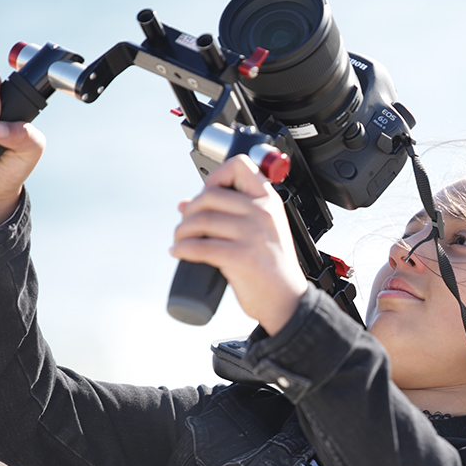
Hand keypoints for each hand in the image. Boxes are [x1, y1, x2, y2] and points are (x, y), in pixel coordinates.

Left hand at [171, 155, 308, 333]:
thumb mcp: (262, 231)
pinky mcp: (241, 257)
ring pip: (201, 220)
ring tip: (181, 241)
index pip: (239, 165)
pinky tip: (179, 252)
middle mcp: (262, 213)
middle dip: (190, 211)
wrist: (286, 300)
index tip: (207, 193)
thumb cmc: (273, 267)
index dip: (216, 176)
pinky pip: (200, 246)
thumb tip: (185, 204)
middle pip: (210, 195)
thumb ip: (231, 214)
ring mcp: (253, 234)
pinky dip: (183, 249)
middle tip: (186, 226)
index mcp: (269, 201)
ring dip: (182, 231)